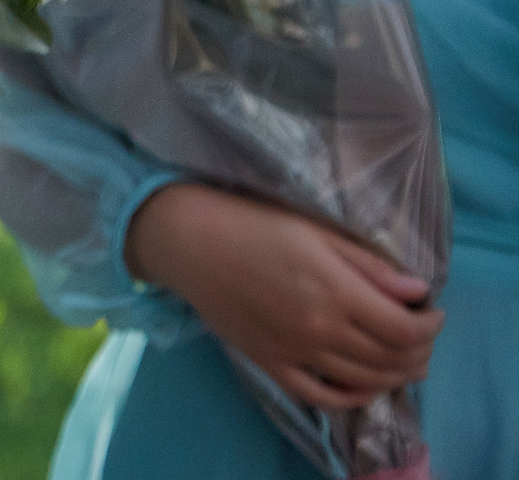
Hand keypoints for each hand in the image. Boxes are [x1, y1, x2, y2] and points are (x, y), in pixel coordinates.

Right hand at [125, 182, 441, 408]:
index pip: (404, 328)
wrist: (188, 241)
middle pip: (391, 358)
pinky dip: (353, 397)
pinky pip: (322, 396)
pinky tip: (366, 385)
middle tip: (422, 333)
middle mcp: (318, 328)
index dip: (430, 325)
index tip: (433, 310)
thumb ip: (367, 265)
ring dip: (397, 374)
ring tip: (405, 358)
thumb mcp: (315, 231)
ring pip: (365, 380)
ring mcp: (294, 352)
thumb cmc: (251, 223)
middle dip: (419, 349)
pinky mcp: (271, 364)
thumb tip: (416, 291)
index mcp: (333, 290)